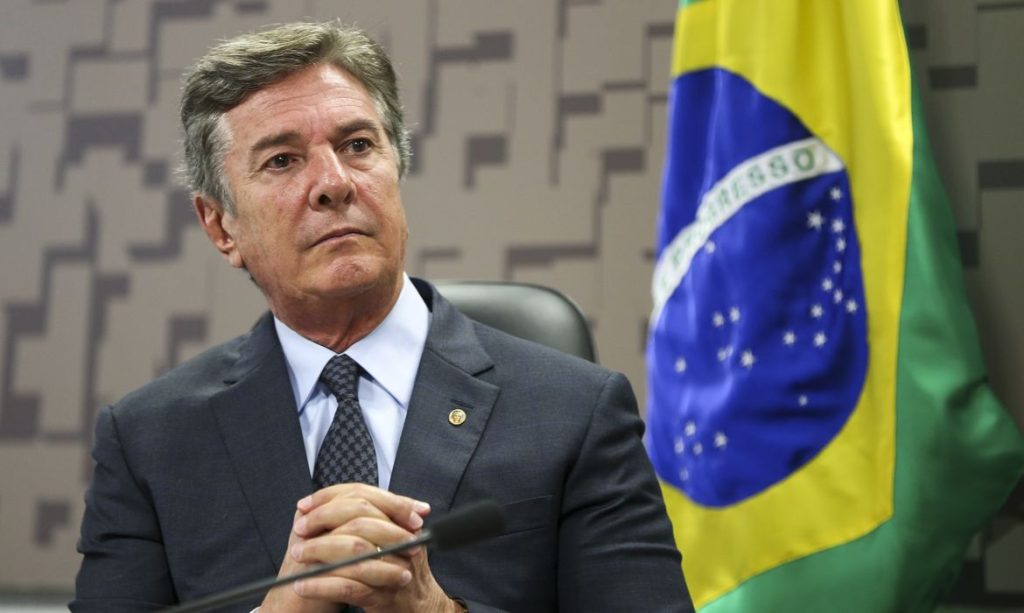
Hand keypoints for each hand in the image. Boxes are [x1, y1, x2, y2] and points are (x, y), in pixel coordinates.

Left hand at [259, 484, 460, 611]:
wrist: (419, 608)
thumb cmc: (394, 569)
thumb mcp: (387, 537)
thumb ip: (364, 518)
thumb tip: (318, 505)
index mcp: (400, 520)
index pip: (364, 495)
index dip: (330, 497)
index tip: (305, 506)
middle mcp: (402, 539)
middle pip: (359, 519)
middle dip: (323, 520)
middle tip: (299, 530)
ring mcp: (395, 568)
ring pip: (354, 551)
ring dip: (318, 551)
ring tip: (297, 555)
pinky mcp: (384, 596)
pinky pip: (348, 587)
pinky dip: (321, 585)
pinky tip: (303, 586)